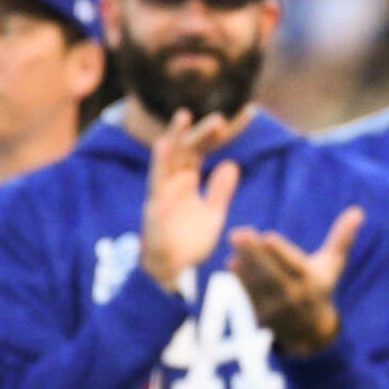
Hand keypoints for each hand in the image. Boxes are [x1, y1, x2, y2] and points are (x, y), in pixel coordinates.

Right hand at [141, 109, 239, 289]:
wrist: (172, 271)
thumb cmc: (189, 242)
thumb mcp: (212, 214)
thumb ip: (220, 191)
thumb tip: (231, 164)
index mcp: (187, 180)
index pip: (202, 151)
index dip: (216, 136)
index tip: (234, 123)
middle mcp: (174, 181)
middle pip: (187, 150)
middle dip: (201, 134)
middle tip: (219, 119)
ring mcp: (162, 192)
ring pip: (168, 159)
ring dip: (175, 138)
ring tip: (183, 117)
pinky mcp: (154, 206)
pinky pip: (156, 183)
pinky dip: (160, 164)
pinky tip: (163, 146)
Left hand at [229, 206, 362, 357]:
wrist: (310, 330)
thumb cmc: (319, 285)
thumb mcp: (332, 264)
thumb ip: (342, 238)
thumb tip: (357, 211)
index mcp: (312, 282)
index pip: (294, 265)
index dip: (280, 252)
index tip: (267, 236)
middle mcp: (295, 297)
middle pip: (272, 273)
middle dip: (254, 253)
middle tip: (238, 232)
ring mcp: (277, 309)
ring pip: (258, 284)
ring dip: (245, 264)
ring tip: (233, 242)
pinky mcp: (262, 317)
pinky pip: (250, 296)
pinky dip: (241, 281)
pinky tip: (232, 264)